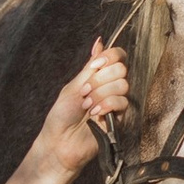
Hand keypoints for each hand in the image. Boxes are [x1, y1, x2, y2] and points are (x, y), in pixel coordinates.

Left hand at [33, 38, 129, 183]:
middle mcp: (110, 87)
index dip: (110, 56)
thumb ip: (91, 66)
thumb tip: (99, 41)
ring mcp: (116, 103)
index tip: (95, 65)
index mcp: (98, 76)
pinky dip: (107, 105)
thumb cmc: (61, 115)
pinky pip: (123, 102)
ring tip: (87, 106)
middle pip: (121, 69)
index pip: (118, 56)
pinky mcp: (120, 119)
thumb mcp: (74, 86)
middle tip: (84, 92)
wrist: (60, 142)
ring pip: (122, 85)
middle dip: (100, 79)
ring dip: (101, 94)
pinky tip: (95, 114)